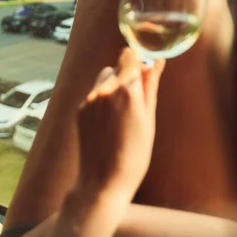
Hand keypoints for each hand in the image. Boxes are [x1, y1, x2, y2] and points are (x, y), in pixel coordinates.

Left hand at [76, 48, 164, 202]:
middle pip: (118, 66)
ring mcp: (89, 99)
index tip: (145, 71)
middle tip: (137, 101)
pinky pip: (94, 93)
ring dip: (113, 85)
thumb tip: (156, 62)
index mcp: (127, 90)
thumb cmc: (134, 155)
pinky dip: (102, 100)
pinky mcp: (80, 109)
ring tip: (122, 113)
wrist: (102, 182)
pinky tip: (108, 123)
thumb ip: (150, 86)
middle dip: (127, 75)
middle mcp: (105, 89)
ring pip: (104, 77)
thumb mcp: (149, 119)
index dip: (138, 61)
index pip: (129, 55)